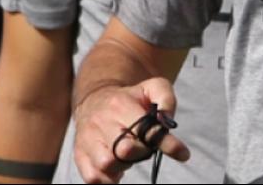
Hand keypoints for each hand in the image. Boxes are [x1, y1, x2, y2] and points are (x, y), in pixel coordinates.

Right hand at [73, 78, 189, 183]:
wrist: (94, 100)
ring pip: (107, 166)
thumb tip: (169, 122)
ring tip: (127, 155)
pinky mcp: (79, 155)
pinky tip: (116, 169)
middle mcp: (100, 122)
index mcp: (120, 104)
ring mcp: (87, 140)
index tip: (182, 153)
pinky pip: (93, 178)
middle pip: (125, 151)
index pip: (145, 130)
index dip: (164, 143)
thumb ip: (167, 100)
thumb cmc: (129, 98)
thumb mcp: (152, 88)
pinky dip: (107, 180)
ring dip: (123, 166)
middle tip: (144, 147)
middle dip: (141, 153)